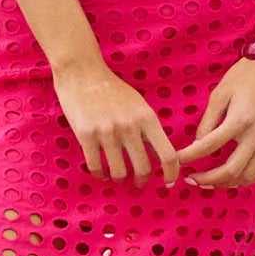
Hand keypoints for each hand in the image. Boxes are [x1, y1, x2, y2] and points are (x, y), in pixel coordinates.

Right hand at [53, 59, 180, 185]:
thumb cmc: (112, 90)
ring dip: (119, 179)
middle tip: (138, 182)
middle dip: (142, 180)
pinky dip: (100, 175)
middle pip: (143, 168)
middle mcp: (130, 127)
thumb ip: (147, 129)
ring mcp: (107, 132)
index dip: (171, 173)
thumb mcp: (138, 105)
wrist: (82, 73)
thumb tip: (156, 156)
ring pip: (119, 172)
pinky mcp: (86, 135)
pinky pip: (96, 166)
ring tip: (117, 177)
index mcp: (147, 118)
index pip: (167, 154)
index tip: (168, 182)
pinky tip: (101, 173)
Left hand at [173, 57, 254, 188]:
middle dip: (208, 179)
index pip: (209, 145)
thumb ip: (208, 121)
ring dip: (227, 183)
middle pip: (231, 170)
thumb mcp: (220, 94)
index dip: (190, 156)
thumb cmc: (246, 77)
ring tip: (211, 181)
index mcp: (240, 119)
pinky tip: (233, 177)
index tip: (177, 161)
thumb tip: (197, 145)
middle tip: (192, 179)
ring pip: (249, 176)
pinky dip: (247, 179)